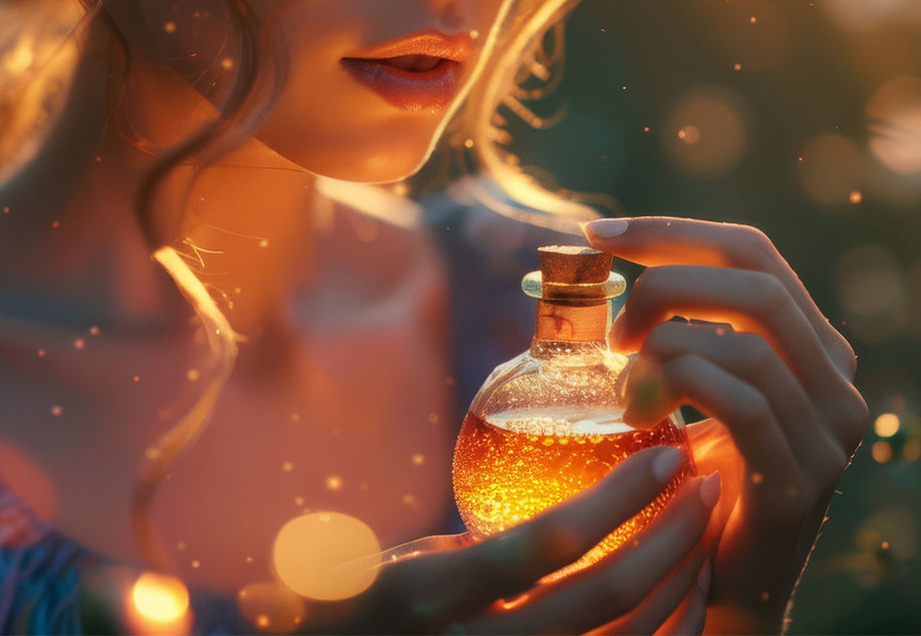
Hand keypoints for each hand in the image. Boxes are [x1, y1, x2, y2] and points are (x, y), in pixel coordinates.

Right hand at [308, 446, 717, 634]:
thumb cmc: (365, 606)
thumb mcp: (409, 561)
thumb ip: (482, 546)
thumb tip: (572, 509)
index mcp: (431, 592)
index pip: (547, 542)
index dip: (618, 497)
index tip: (666, 455)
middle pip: (605, 596)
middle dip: (674, 536)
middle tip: (707, 484)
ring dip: (683, 582)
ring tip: (706, 530)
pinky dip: (670, 634)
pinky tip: (688, 596)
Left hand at [584, 217, 868, 634]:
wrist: (721, 578)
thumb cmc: (690, 468)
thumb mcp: (694, 384)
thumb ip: (679, 326)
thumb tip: (603, 259)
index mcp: (809, 341)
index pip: (750, 251)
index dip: (671, 232)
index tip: (597, 231)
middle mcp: (834, 378)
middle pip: (755, 283)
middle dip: (664, 283)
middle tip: (613, 328)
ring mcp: (827, 432)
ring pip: (746, 342)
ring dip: (663, 347)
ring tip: (623, 382)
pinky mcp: (799, 481)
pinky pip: (740, 402)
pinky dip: (674, 388)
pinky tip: (637, 411)